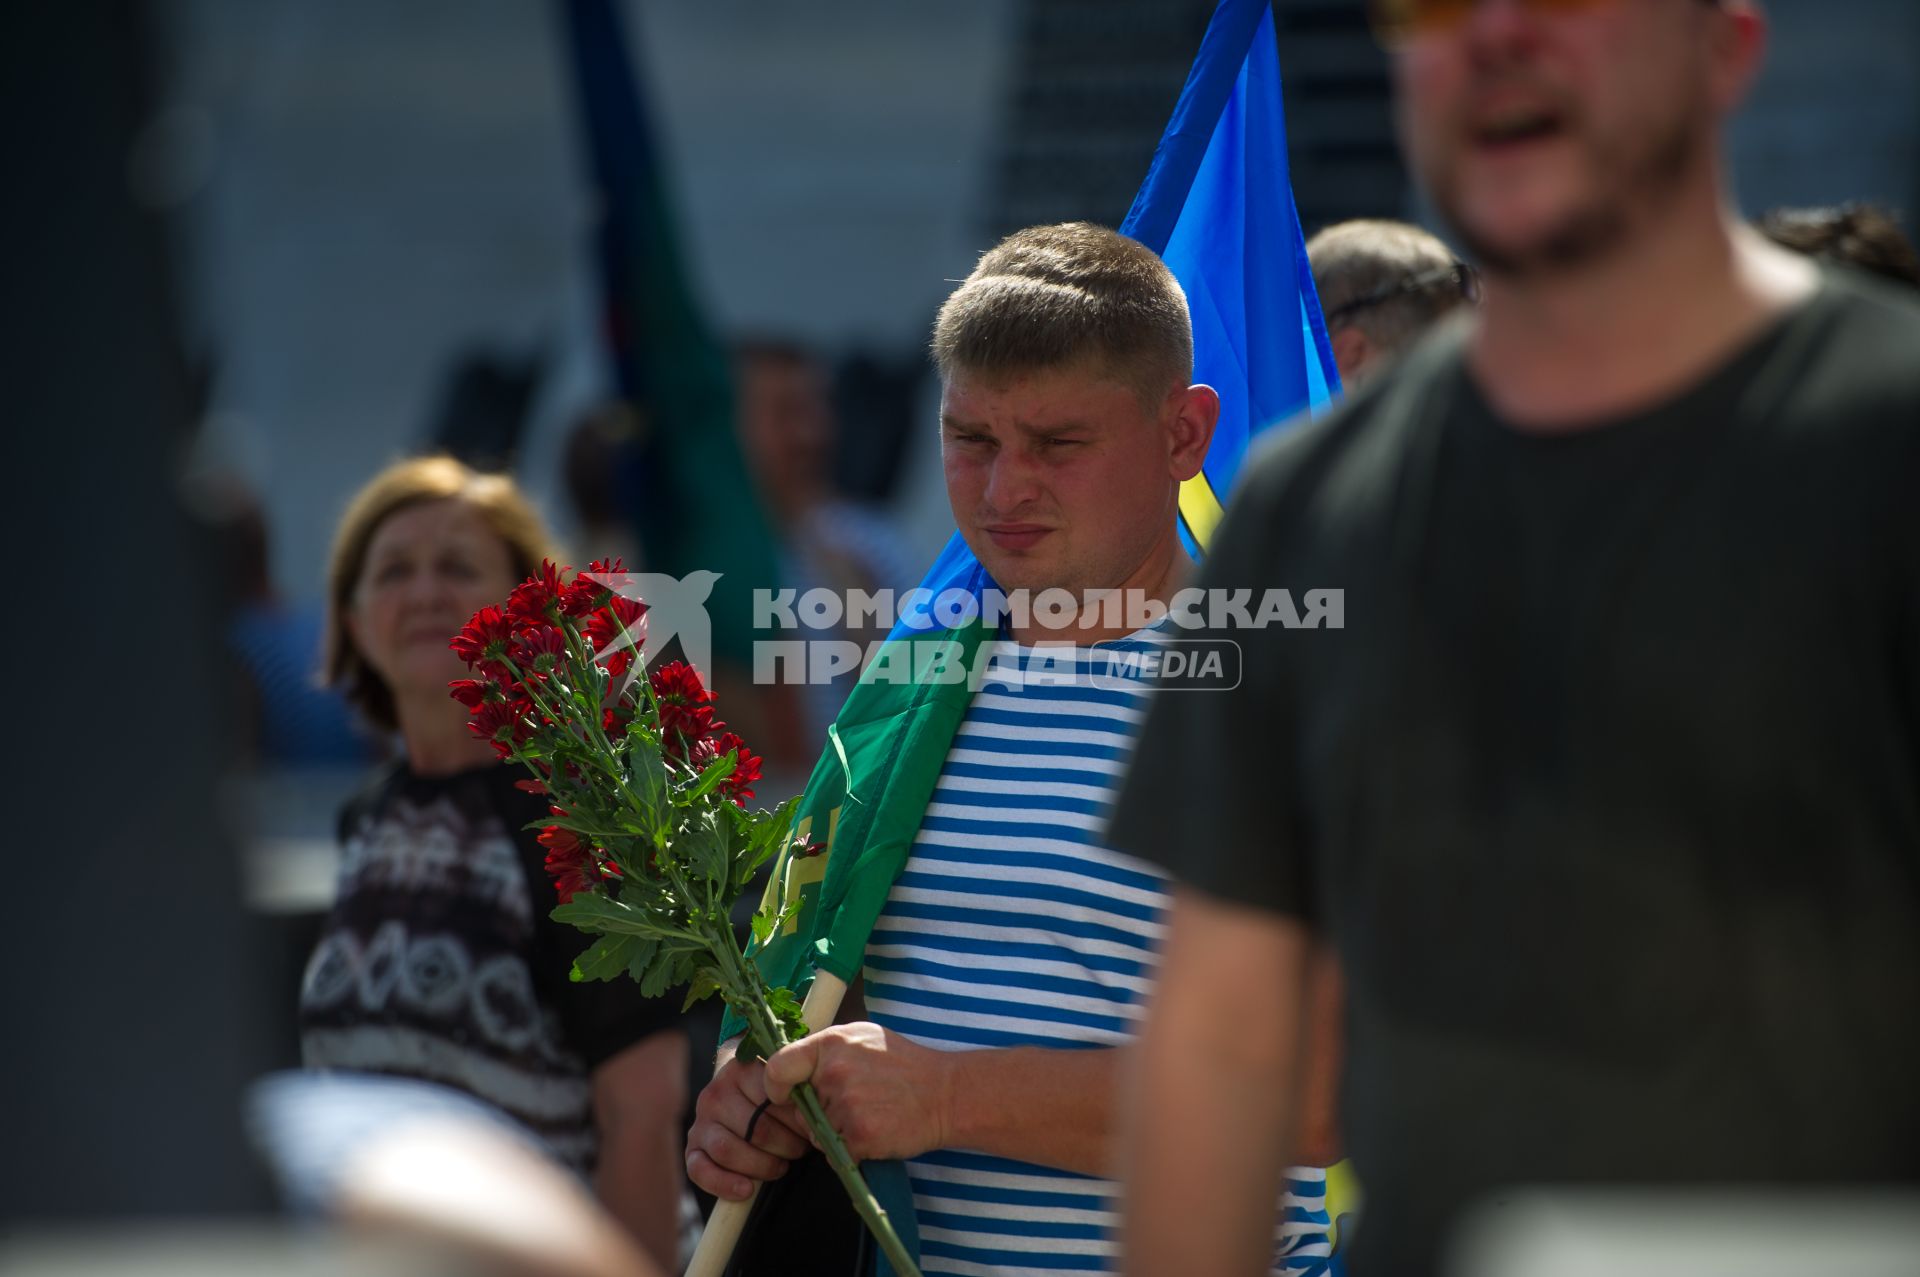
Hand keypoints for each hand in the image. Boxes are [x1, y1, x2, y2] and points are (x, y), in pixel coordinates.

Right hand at [684, 1047, 812, 1200]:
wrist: (745, 1096)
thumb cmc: (777, 1095)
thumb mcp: (789, 1084)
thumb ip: (799, 1092)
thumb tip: (811, 1118)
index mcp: (743, 1070)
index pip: (772, 1098)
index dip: (796, 1120)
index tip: (810, 1128)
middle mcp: (717, 1092)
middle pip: (755, 1129)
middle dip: (785, 1146)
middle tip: (800, 1149)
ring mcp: (702, 1120)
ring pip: (728, 1150)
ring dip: (761, 1166)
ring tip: (781, 1166)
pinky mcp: (693, 1147)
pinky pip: (700, 1170)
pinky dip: (724, 1183)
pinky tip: (746, 1190)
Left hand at [763, 1022, 952, 1161]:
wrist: (946, 1093)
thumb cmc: (903, 1064)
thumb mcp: (863, 1037)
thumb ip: (826, 1049)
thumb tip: (791, 1067)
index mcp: (832, 1043)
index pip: (778, 1068)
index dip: (776, 1087)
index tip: (786, 1094)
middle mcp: (834, 1073)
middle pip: (801, 1110)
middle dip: (819, 1114)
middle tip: (856, 1103)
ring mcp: (846, 1107)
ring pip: (818, 1135)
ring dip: (837, 1135)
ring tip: (870, 1115)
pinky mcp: (859, 1137)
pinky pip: (837, 1155)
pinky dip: (852, 1152)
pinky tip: (876, 1133)